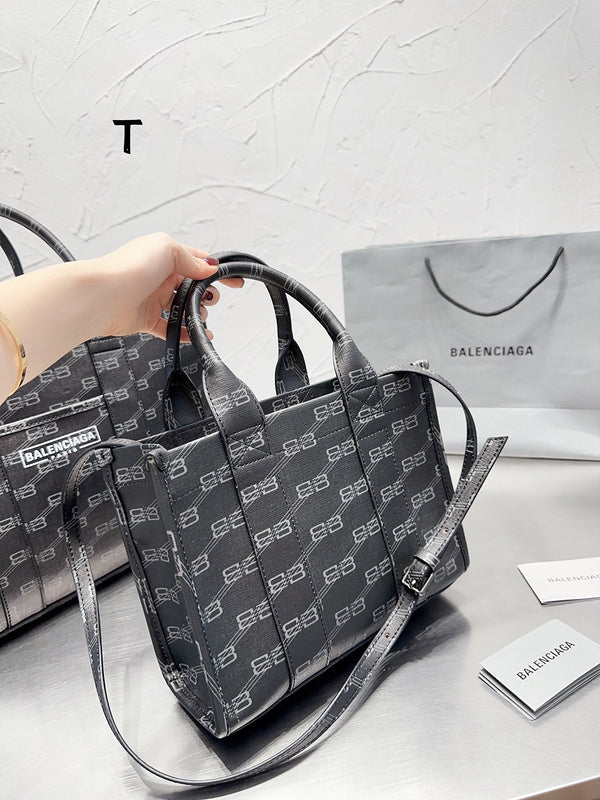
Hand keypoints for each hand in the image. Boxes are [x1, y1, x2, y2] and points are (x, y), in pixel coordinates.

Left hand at [89, 232, 242, 339]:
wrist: (102, 296)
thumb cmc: (129, 268)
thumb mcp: (167, 250)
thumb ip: (191, 260)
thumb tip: (208, 268)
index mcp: (164, 255)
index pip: (197, 261)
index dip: (217, 271)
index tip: (235, 281)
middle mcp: (158, 275)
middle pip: (192, 286)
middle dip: (206, 294)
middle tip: (210, 299)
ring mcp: (152, 297)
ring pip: (183, 307)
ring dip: (196, 314)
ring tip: (200, 318)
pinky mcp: (145, 319)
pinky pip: (170, 327)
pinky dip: (185, 332)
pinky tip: (196, 336)